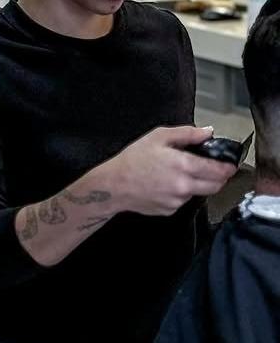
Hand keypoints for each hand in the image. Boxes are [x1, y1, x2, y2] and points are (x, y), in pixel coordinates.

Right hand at [108, 126, 236, 216]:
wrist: (113, 185)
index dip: (228, 167)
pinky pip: (183, 201)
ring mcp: (178, 200)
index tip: (229, 165)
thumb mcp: (157, 137)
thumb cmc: (132, 160)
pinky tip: (165, 184)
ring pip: (199, 193)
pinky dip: (181, 193)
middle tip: (210, 169)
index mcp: (184, 165)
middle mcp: (184, 186)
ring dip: (197, 184)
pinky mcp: (171, 210)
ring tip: (177, 174)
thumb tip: (207, 132)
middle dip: (218, 177)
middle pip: (216, 186)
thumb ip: (186, 133)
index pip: (219, 170)